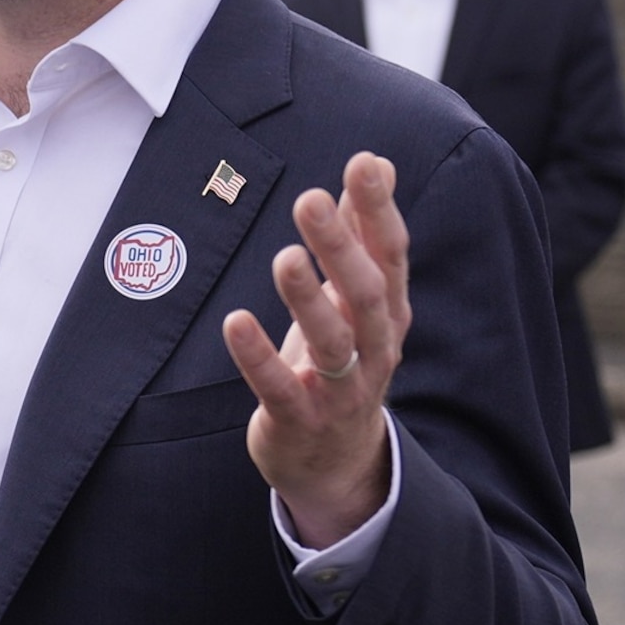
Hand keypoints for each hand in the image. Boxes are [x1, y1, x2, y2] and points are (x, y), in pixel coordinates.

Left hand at [221, 152, 408, 549]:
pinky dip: (259, 358)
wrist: (337, 462)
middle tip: (309, 199)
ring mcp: (341, 389)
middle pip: (365, 292)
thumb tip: (377, 161)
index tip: (363, 164)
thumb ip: (363, 231)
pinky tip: (235, 323)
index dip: (378, 209)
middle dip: (340, 246)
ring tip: (285, 257)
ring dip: (307, 300)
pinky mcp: (300, 419)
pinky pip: (280, 388)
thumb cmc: (341, 361)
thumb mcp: (355, 300)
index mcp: (388, 312)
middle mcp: (374, 348)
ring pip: (333, 342)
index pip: (390, 253)